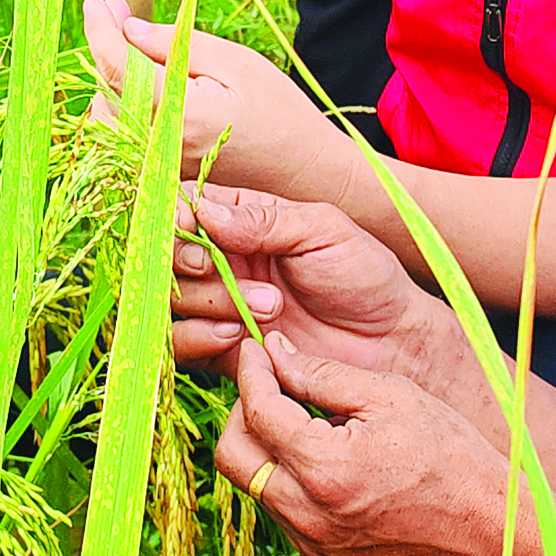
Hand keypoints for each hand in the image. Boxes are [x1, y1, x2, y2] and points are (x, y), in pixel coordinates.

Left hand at [82, 0, 351, 197]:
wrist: (304, 169)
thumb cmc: (278, 110)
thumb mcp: (235, 63)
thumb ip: (178, 45)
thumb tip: (129, 29)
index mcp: (177, 113)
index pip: (118, 68)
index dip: (101, 31)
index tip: (96, 2)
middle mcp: (158, 144)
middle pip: (107, 90)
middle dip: (106, 45)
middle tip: (118, 9)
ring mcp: (158, 163)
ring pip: (110, 113)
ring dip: (113, 74)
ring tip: (133, 40)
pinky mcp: (163, 170)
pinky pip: (126, 133)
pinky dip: (123, 100)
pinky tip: (141, 74)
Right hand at [170, 183, 453, 383]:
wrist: (390, 341)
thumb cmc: (364, 275)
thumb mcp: (322, 230)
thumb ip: (263, 221)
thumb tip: (203, 212)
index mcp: (245, 220)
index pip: (185, 206)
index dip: (175, 217)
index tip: (191, 228)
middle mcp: (224, 260)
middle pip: (165, 254)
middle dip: (188, 261)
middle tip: (222, 267)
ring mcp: (220, 305)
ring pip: (171, 299)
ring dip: (209, 301)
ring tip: (268, 307)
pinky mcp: (222, 349)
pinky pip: (181, 344)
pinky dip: (200, 337)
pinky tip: (240, 335)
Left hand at [217, 335, 513, 555]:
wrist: (492, 534)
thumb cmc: (451, 456)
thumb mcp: (391, 396)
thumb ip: (322, 374)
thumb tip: (273, 354)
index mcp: (325, 468)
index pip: (257, 411)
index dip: (251, 374)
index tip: (256, 352)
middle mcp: (310, 518)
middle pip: (233, 457)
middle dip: (242, 416)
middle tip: (271, 390)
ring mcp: (316, 550)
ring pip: (259, 489)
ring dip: (272, 452)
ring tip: (316, 428)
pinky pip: (288, 519)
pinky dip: (296, 487)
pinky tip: (335, 468)